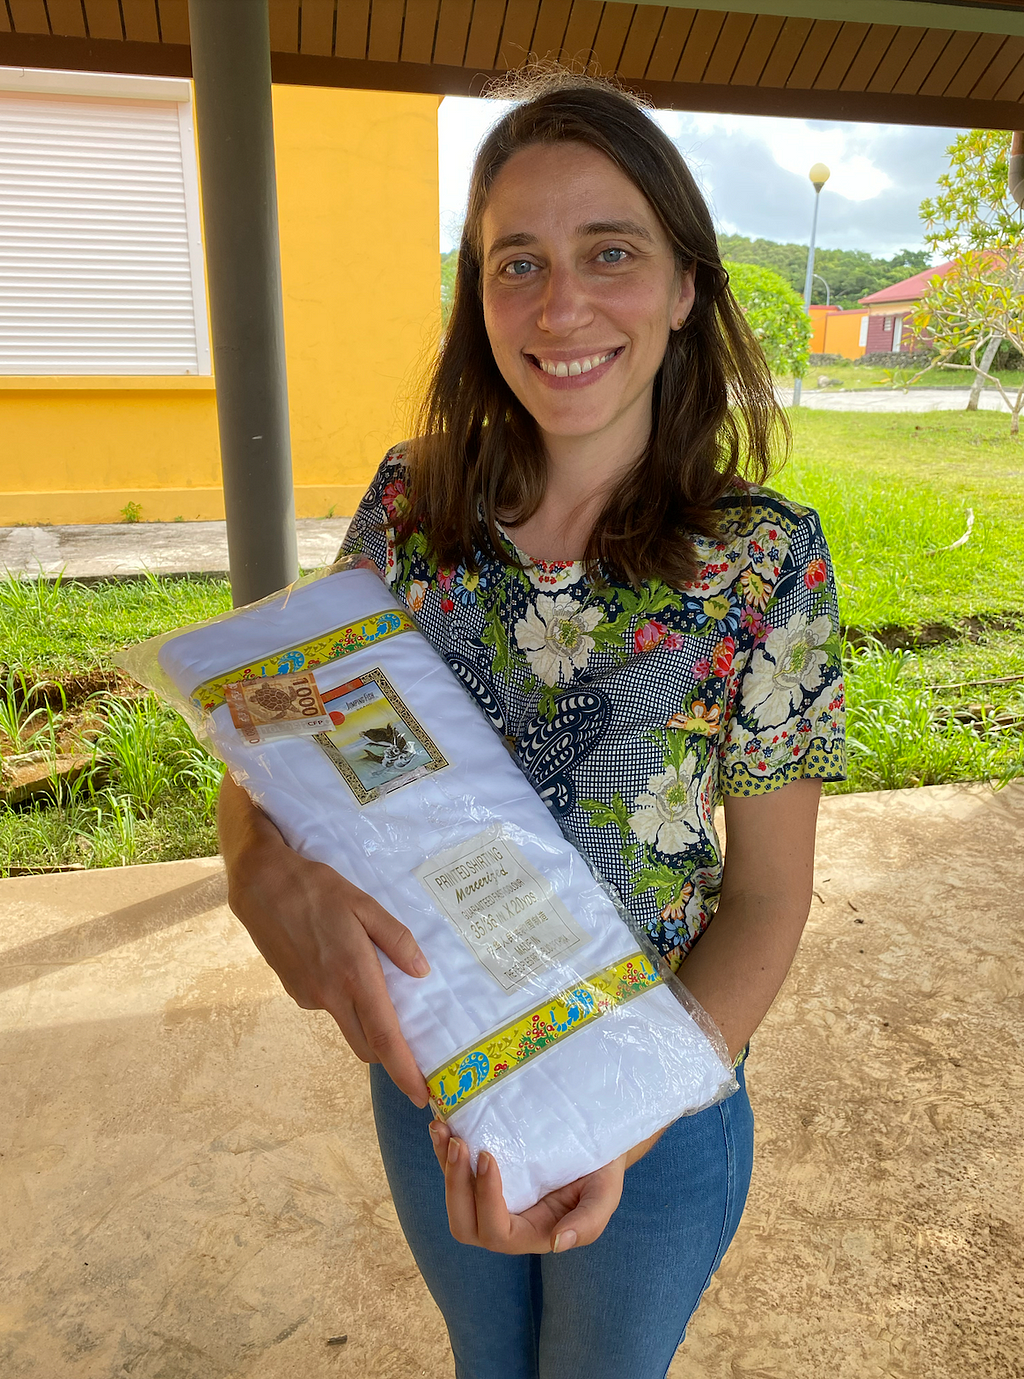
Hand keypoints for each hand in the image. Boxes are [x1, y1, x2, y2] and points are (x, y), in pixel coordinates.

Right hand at [219, 775, 430, 1107]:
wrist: (260, 884)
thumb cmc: (317, 889)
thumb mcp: (364, 904)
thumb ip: (395, 939)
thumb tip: (421, 972)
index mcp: (353, 975)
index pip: (384, 1037)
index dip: (404, 1070)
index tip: (422, 1095)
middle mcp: (329, 995)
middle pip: (366, 1045)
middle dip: (388, 1053)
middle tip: (411, 1045)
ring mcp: (308, 996)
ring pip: (347, 1024)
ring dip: (363, 1018)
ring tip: (369, 977)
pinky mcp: (293, 991)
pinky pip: (327, 1005)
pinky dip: (341, 996)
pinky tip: (338, 962)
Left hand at [426, 1117, 627, 1254]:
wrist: (598, 1146)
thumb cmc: (602, 1173)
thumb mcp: (605, 1195)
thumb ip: (587, 1223)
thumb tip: (557, 1244)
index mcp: (529, 1233)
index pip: (497, 1231)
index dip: (486, 1199)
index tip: (488, 1156)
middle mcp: (505, 1221)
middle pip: (464, 1224)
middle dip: (454, 1186)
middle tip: (458, 1143)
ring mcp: (492, 1199)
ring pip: (455, 1197)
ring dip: (444, 1165)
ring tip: (442, 1128)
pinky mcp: (485, 1176)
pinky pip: (457, 1172)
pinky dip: (444, 1150)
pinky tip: (443, 1123)